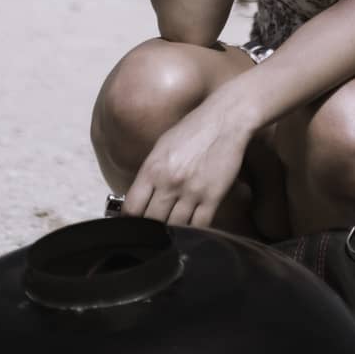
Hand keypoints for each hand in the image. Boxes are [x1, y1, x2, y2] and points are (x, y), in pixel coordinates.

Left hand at [121, 92, 251, 226]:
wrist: (225, 120)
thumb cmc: (193, 130)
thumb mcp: (162, 147)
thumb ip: (150, 173)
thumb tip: (141, 198)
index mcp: (152, 169)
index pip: (132, 209)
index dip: (130, 222)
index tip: (133, 226)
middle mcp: (169, 183)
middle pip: (152, 222)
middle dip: (151, 229)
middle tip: (154, 232)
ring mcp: (191, 191)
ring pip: (175, 227)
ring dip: (173, 232)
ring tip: (172, 233)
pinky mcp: (213, 197)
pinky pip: (200, 225)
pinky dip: (195, 231)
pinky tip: (192, 230)